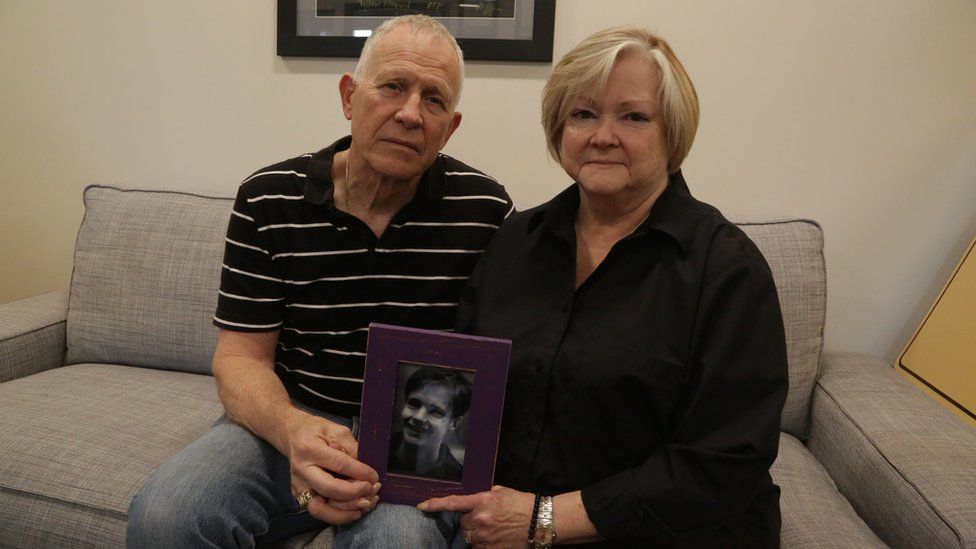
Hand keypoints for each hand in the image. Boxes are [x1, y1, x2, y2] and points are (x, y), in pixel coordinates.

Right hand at [286, 413, 379, 523]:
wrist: (292, 435)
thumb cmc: (316, 430)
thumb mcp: (337, 429)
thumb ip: (352, 448)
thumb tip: (366, 469)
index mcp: (310, 449)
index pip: (339, 464)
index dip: (360, 472)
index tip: (375, 476)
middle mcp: (301, 470)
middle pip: (329, 489)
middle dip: (354, 494)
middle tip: (372, 490)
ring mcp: (298, 485)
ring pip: (321, 509)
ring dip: (347, 511)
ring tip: (367, 504)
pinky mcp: (298, 496)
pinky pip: (319, 511)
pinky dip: (338, 515)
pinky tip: (355, 511)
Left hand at [418, 486, 533, 547]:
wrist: (540, 522)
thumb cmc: (522, 504)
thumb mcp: (501, 492)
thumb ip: (484, 496)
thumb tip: (472, 501)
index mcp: (482, 501)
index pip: (453, 503)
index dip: (435, 504)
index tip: (421, 506)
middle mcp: (481, 519)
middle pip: (463, 523)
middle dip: (471, 521)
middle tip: (487, 518)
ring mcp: (485, 537)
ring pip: (470, 537)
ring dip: (477, 534)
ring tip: (495, 529)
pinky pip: (479, 547)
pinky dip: (484, 544)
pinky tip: (497, 538)